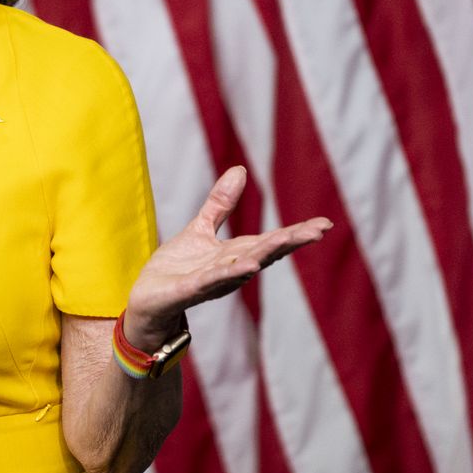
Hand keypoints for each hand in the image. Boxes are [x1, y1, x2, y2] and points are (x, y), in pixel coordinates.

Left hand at [123, 166, 330, 347]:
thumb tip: (240, 170)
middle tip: (318, 231)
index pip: (271, 241)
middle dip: (291, 241)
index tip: (324, 224)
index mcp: (235, 254)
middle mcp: (230, 269)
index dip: (297, 233)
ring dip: (265, 254)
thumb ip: (221, 203)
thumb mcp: (200, 229)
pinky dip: (228, 274)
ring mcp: (211, 281)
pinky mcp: (188, 290)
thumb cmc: (176, 269)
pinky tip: (247, 267)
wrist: (148, 302)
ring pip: (243, 266)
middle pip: (265, 252)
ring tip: (287, 240)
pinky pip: (211, 281)